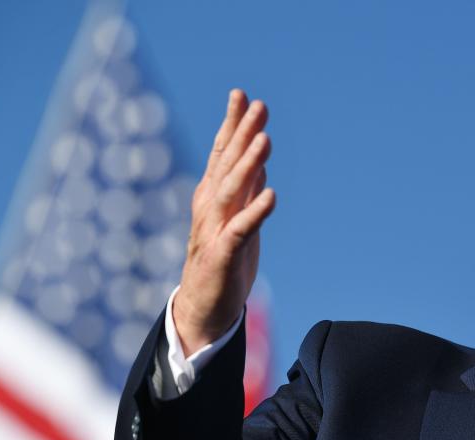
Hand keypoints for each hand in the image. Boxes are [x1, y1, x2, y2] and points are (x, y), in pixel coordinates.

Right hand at [172, 89, 274, 355]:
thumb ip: (245, 192)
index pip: (221, 155)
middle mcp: (210, 210)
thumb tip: (259, 161)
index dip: (231, 125)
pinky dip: (255, 212)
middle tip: (258, 105)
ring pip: (230, 192)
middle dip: (241, 134)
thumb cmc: (222, 263)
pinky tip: (271, 194)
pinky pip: (240, 230)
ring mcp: (214, 232)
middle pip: (226, 165)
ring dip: (248, 165)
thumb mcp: (236, 220)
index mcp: (211, 199)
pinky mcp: (223, 256)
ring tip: (265, 139)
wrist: (203, 311)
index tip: (242, 95)